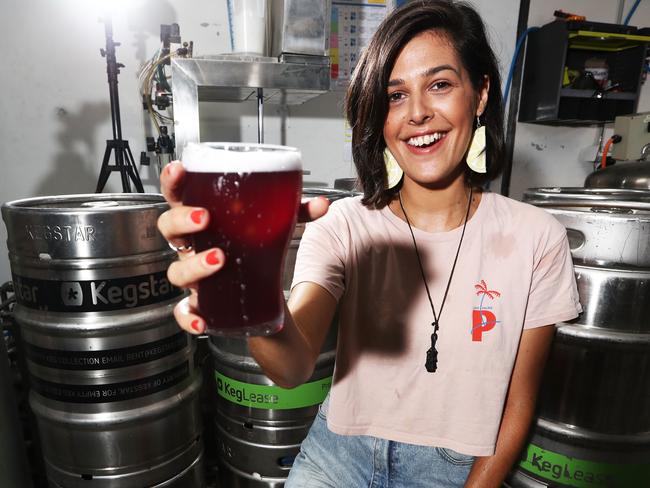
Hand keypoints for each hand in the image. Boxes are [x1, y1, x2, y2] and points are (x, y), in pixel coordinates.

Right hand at [157, 161, 329, 334]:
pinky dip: (190, 317)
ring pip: (176, 272)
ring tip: (220, 259)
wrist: (261, 293)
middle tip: (204, 217)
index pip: (178, 196)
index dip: (172, 182)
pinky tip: (203, 319)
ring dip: (194, 265)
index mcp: (203, 219)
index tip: (179, 170)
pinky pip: (184, 313)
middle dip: (180, 221)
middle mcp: (193, 246)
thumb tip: (323, 205)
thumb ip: (296, 214)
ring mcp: (194, 276)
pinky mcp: (201, 304)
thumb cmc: (255, 249)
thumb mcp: (275, 228)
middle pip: (168, 230)